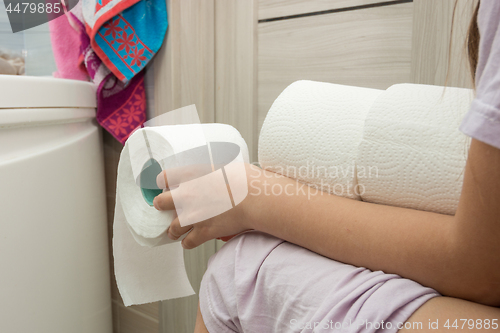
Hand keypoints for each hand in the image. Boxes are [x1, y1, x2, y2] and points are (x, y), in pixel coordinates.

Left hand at [153, 163, 269, 248]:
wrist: (254, 197)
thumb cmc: (245, 179)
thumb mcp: (223, 164)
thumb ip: (209, 169)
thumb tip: (210, 171)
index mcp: (190, 174)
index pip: (163, 178)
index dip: (163, 182)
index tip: (166, 185)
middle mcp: (186, 195)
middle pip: (160, 203)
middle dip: (162, 205)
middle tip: (166, 206)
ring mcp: (193, 215)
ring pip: (172, 228)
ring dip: (174, 229)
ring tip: (177, 229)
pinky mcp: (203, 232)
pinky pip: (187, 242)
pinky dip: (188, 242)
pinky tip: (190, 240)